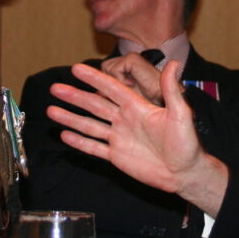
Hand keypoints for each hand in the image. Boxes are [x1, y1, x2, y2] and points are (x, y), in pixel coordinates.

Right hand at [48, 62, 229, 214]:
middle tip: (55, 88)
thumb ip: (171, 90)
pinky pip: (94, 147)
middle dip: (75, 96)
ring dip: (71, 118)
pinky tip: (64, 134)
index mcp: (137, 107)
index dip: (95, 79)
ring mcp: (119, 138)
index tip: (77, 69)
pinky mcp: (116, 156)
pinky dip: (79, 141)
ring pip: (90, 125)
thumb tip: (175, 63)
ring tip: (51, 110)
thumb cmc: (187, 144)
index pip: (111, 89)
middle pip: (94, 105)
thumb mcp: (181, 114)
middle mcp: (125, 120)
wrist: (184, 173)